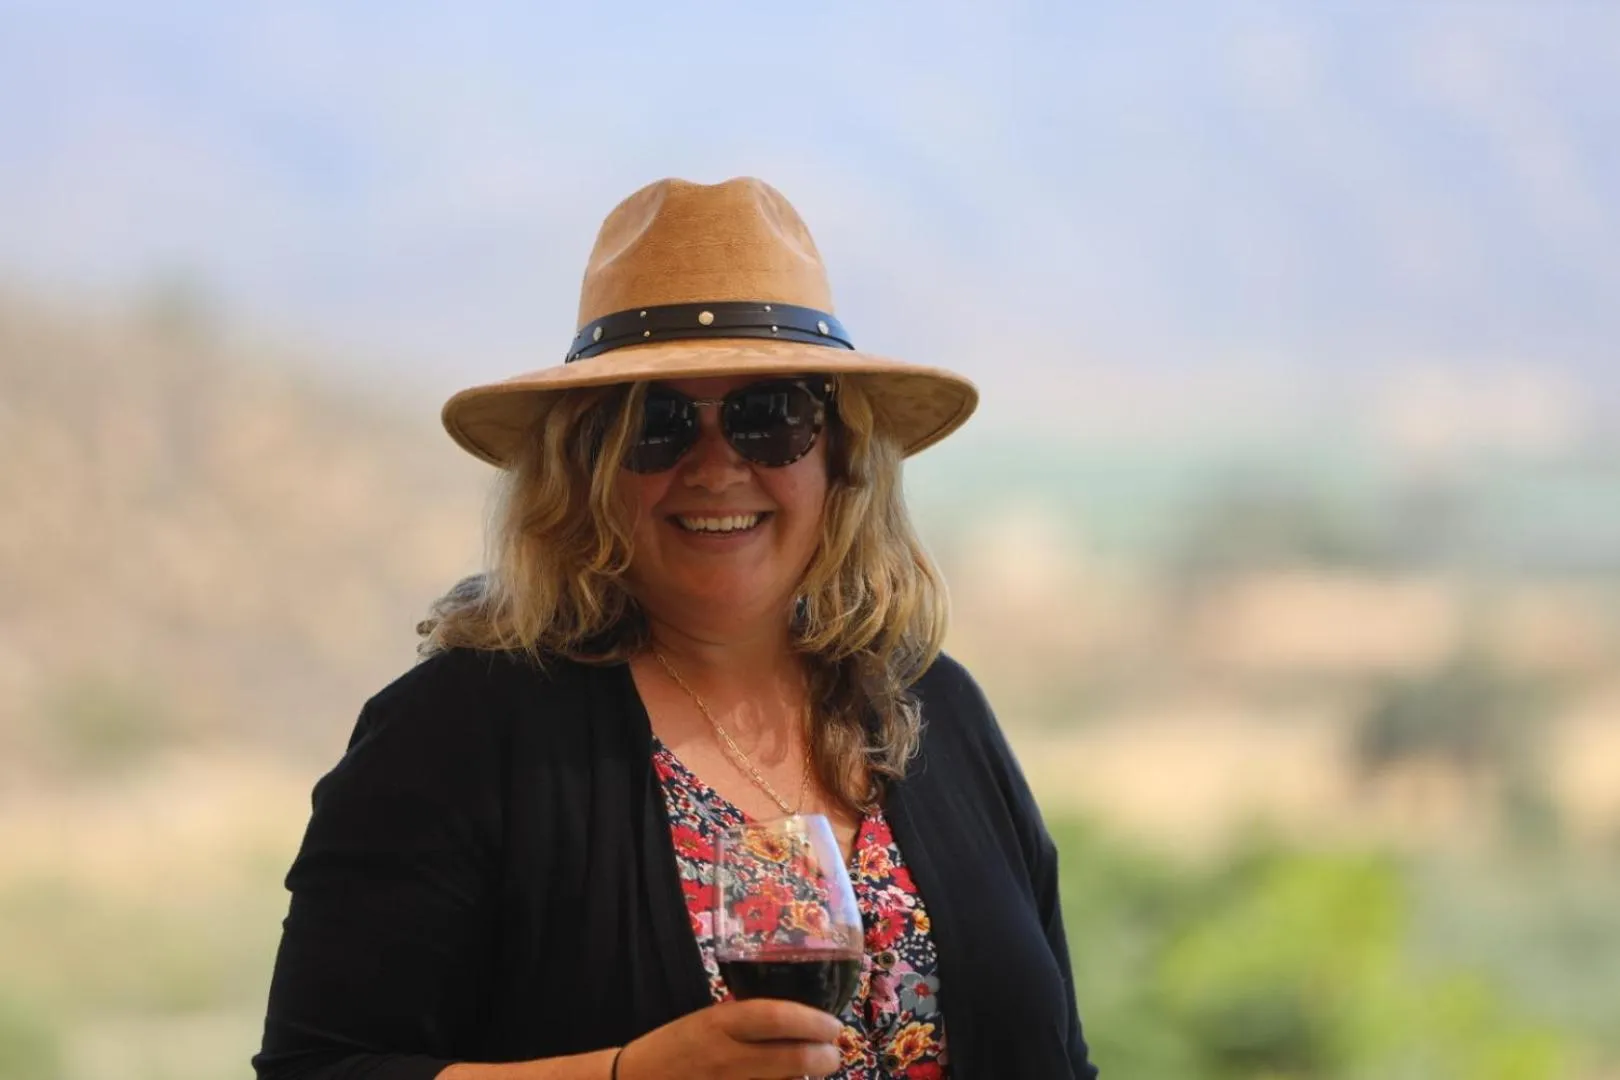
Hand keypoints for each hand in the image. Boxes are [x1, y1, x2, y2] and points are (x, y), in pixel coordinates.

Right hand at [615, 999, 842, 1078]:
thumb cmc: (676, 1047)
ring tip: (815, 1071)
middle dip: (824, 1057)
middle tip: (833, 1054)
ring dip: (805, 1079)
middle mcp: (725, 1057)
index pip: (775, 1017)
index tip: (833, 1025)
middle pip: (791, 1058)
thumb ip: (748, 1021)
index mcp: (719, 1024)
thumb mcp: (708, 1021)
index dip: (812, 1021)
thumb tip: (800, 1022)